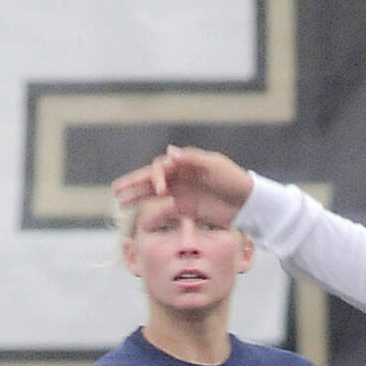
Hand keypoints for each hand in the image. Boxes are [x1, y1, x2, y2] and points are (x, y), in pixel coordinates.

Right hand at [112, 145, 253, 226]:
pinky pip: (162, 207)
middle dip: (134, 184)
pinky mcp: (185, 207)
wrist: (249, 203)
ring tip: (120, 201)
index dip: (156, 176)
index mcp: (185, 163)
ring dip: (136, 196)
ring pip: (153, 193)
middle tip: (117, 191)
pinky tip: (137, 212)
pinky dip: (150, 208)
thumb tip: (169, 152)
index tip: (159, 189)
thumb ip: (192, 160)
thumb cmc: (234, 181)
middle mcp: (180, 175)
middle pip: (151, 178)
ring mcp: (181, 191)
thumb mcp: (215, 167)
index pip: (161, 167)